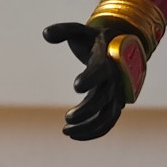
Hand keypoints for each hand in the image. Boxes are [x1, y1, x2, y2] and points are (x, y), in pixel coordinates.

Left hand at [42, 22, 130, 140]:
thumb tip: (45, 34)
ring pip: (107, 116)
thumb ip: (63, 31)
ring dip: (89, 127)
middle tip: (67, 118)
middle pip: (103, 100)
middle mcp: (115, 79)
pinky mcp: (116, 104)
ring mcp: (117, 94)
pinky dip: (94, 132)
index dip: (90, 78)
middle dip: (86, 111)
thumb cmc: (95, 39)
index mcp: (107, 60)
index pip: (100, 71)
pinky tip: (75, 135)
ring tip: (66, 131)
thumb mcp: (80, 31)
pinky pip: (108, 122)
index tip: (76, 86)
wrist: (121, 47)